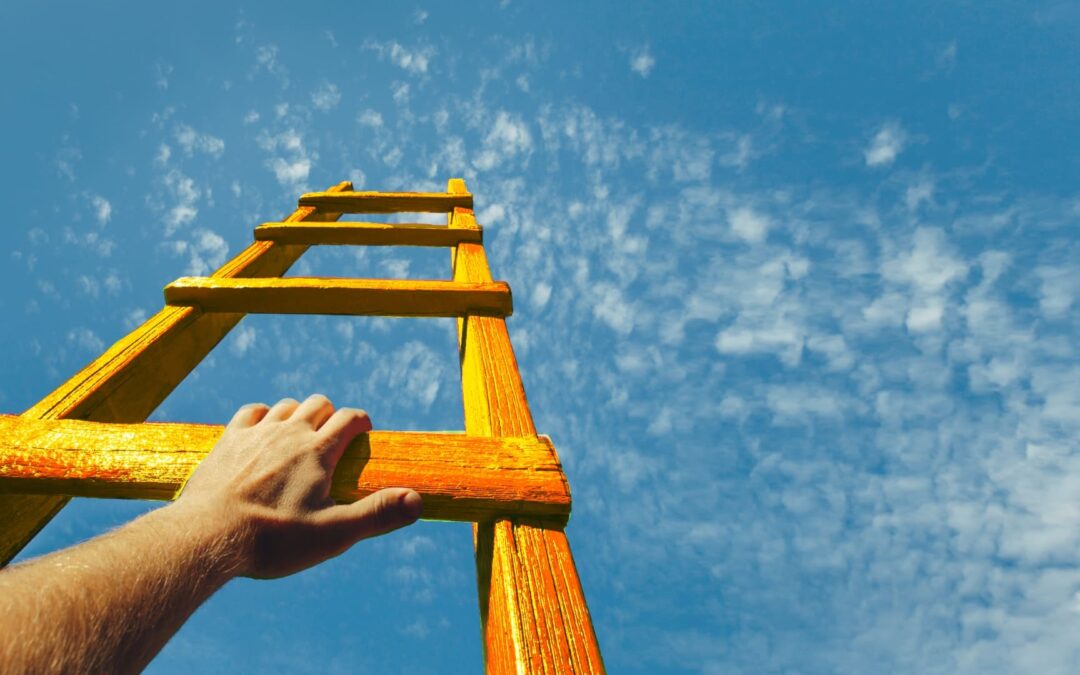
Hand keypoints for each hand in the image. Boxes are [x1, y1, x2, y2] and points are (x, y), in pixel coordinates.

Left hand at [174, 394, 421, 578]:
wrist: (208, 537)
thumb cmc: (273, 540)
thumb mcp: (333, 534)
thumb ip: (377, 515)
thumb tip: (417, 501)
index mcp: (318, 452)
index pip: (349, 418)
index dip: (361, 421)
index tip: (365, 433)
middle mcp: (289, 433)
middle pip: (318, 404)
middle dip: (331, 414)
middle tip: (333, 437)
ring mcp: (256, 434)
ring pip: (285, 406)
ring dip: (298, 414)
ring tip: (300, 435)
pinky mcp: (228, 441)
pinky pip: (251, 411)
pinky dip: (263, 415)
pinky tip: (263, 430)